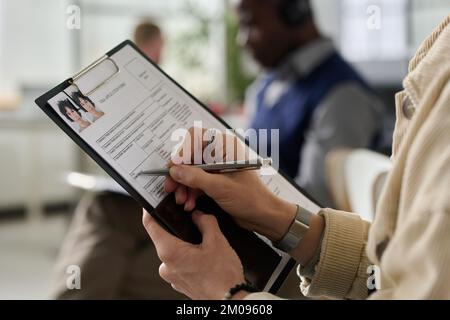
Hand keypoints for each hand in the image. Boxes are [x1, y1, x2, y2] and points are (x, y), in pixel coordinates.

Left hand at [143, 210, 246, 299]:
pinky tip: (205, 259)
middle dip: (178, 228)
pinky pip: (180, 263)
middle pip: (164, 237)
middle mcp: (166, 265)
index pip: (150, 225)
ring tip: (205, 246)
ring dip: (186, 244)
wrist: (230, 301)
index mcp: (170, 252)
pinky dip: (189, 257)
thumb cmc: (223, 276)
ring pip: (174, 251)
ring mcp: (172, 276)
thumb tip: (199, 215)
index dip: (150, 210)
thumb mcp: (217, 241)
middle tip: (194, 222)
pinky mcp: (179, 283)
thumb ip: (205, 222)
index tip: (153, 201)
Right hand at [165, 128, 296, 241]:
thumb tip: (174, 170)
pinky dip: (191, 192)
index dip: (182, 152)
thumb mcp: (220, 187)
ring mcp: (217, 166)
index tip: (173, 168)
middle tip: (170, 188)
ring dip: (184, 186)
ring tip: (181, 201)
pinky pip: (197, 181)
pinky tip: (189, 204)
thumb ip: (195, 178)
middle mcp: (220, 152)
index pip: (195, 137)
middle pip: (190, 156)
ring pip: (191, 171)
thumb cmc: (251, 198)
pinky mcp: (216, 179)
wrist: (264, 216)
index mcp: (225, 146)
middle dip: (179, 174)